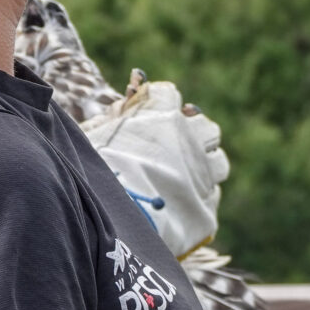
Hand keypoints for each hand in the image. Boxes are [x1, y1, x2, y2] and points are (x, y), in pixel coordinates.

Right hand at [79, 75, 226, 258]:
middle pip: (204, 127)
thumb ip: (112, 116)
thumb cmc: (93, 170)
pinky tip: (180, 206)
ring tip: (181, 181)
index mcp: (161, 111)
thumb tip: (128, 98)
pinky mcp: (206, 207)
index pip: (168, 95)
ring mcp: (203, 171)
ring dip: (203, 168)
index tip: (146, 120)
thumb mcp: (91, 134)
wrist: (107, 214)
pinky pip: (211, 196)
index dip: (157, 108)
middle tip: (171, 152)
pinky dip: (198, 199)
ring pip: (217, 162)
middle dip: (192, 136)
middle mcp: (189, 135)